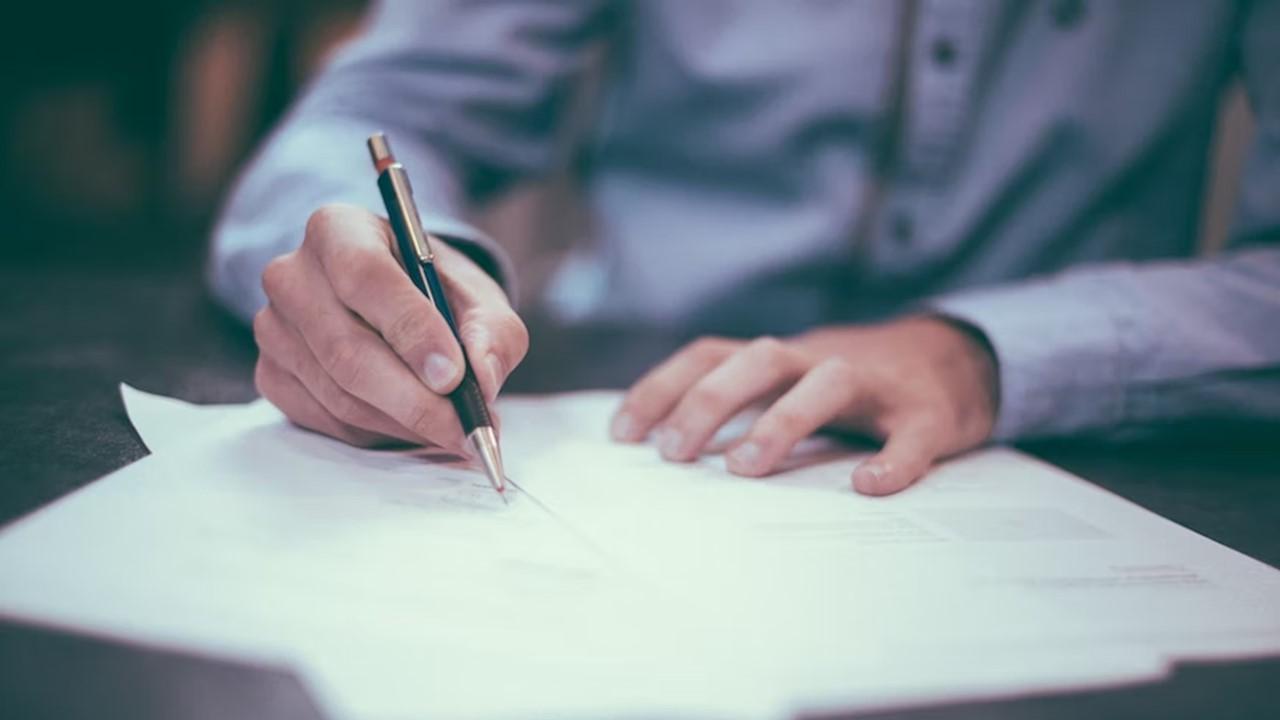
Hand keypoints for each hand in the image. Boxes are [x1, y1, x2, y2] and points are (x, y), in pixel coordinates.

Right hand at [253, 204, 527, 449]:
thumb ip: (492, 332)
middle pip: (347, 349)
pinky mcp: (271, 374)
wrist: (394, 304)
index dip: (411, 330)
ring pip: (340, 394)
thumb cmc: (435, 292)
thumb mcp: (478, 297)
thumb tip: (482, 379)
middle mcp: (292, 275)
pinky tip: (413, 425)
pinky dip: (378, 433)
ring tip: (453, 430)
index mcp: (338, 229)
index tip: (453, 375)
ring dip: (404, 422)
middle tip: (465, 428)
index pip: (365, 276)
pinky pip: (327, 419)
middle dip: (414, 399)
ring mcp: (273, 328)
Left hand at [610, 317, 998, 494]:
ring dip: (782, 420)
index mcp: (781, 358)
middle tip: (673, 454)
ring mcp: (877, 384)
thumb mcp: (791, 383)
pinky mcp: (928, 414)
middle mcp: (821, 360)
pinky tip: (869, 486)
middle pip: (759, 359)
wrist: (957, 359)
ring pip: (828, 382)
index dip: (663, 387)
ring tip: (744, 468)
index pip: (711, 355)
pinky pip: (911, 434)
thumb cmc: (854, 385)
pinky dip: (892, 459)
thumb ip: (742, 404)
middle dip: (709, 401)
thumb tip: (665, 449)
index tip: (622, 434)